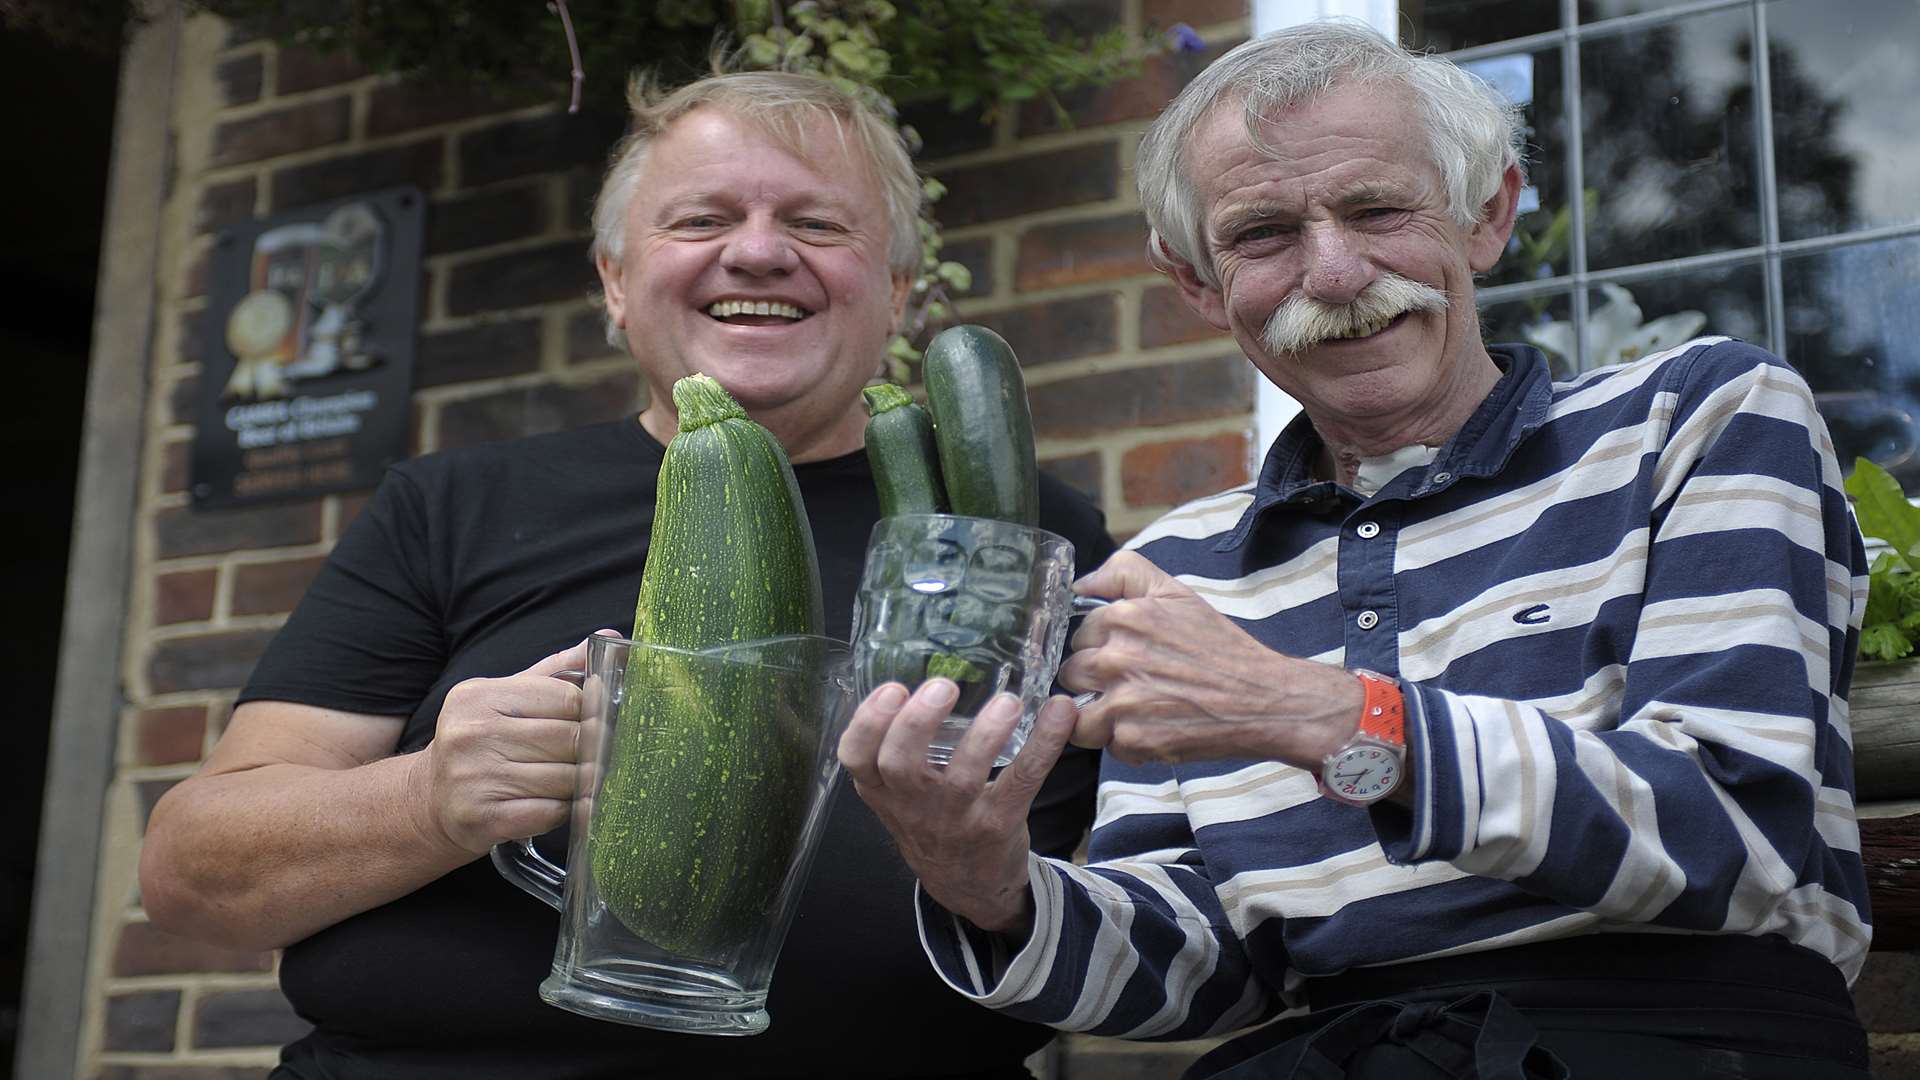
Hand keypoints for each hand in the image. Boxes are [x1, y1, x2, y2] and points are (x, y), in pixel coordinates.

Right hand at [409, 633, 612, 856]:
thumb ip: (558, 670)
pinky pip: (550, 812)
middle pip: (569, 738)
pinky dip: (565, 810)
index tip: (600, 724)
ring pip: (565, 778)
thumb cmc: (480, 742)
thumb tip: (609, 639)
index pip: (565, 697)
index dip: (592, 713)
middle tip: (597, 757)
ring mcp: (474, 777)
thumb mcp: (508, 696)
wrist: (429, 800)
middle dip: (591, 751)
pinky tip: (557, 804)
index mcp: (479, 695)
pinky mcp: (483, 817)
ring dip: (581, 783)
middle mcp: (472, 733)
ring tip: (574, 781)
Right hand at [838, 679, 1078, 933]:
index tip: (892, 688)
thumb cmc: (932, 821)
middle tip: (943, 686)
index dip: (868, 723)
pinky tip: (1059, 713)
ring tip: (1007, 702)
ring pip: (962, 777)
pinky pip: (1022, 780)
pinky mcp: (998, 824)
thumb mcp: (899, 794)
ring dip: (986, 735)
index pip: (855, 758)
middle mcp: (912, 806)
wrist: (968, 885)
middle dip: (916, 722)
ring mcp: (955, 819)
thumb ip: (900, 748)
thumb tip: (925, 671)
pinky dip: (1044, 744)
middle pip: (899, 764)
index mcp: (882, 790)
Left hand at [1060, 551, 1359, 766]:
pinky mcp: (1131, 739)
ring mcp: (1121, 701)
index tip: (1127, 656)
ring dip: (1102, 716)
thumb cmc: (1220, 647)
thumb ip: (1123, 574)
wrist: (1261, 698)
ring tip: (1137, 711)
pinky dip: (1127, 743)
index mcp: (1123, 618)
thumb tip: (1080, 585)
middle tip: (1134, 684)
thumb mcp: (1176, 593)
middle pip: (1071, 674)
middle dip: (1095, 682)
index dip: (1101, 648)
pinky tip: (1155, 729)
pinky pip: (1106, 745)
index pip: (1080, 636)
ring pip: (1077, 714)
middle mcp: (1116, 657)